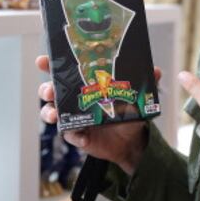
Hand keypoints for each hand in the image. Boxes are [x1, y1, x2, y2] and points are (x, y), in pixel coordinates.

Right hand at [36, 55, 161, 174]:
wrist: (132, 140)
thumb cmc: (129, 111)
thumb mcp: (138, 95)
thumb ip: (147, 82)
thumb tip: (156, 70)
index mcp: (85, 83)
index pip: (64, 70)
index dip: (50, 64)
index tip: (43, 60)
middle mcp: (75, 98)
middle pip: (51, 90)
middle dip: (46, 88)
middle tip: (50, 91)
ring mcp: (73, 117)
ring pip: (51, 112)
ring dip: (49, 112)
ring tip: (55, 115)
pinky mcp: (77, 134)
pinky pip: (69, 134)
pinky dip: (73, 135)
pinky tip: (82, 137)